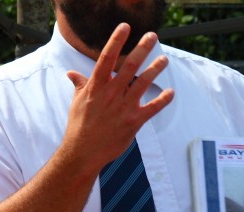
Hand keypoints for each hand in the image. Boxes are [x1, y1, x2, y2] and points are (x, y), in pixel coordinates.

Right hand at [63, 23, 173, 172]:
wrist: (84, 152)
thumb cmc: (79, 126)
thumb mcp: (77, 102)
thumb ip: (80, 85)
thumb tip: (72, 73)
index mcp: (96, 86)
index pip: (106, 58)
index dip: (116, 41)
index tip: (125, 27)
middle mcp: (111, 94)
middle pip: (129, 66)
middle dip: (142, 49)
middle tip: (153, 36)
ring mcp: (123, 107)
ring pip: (142, 83)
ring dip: (155, 70)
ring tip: (165, 59)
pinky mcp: (134, 122)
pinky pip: (151, 109)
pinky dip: (162, 100)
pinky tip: (171, 92)